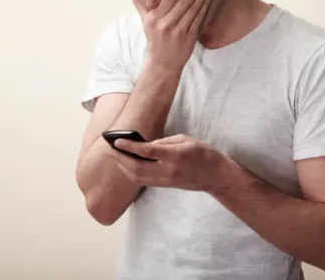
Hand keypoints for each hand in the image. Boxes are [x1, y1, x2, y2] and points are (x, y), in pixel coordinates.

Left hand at [110, 134, 231, 192]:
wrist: (214, 176)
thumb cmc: (203, 154)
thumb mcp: (186, 140)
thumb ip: (165, 142)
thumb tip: (146, 145)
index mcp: (175, 156)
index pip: (147, 152)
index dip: (130, 147)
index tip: (117, 141)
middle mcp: (168, 171)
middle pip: (137, 168)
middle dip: (121, 159)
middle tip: (110, 149)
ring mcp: (166, 180)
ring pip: (137, 177)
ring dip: (123, 167)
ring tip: (115, 156)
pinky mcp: (164, 185)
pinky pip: (143, 180)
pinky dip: (132, 173)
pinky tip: (127, 165)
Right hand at [129, 0, 212, 71]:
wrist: (162, 63)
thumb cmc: (155, 40)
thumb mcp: (145, 22)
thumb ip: (141, 3)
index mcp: (153, 19)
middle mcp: (165, 25)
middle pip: (183, 3)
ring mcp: (177, 32)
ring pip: (193, 10)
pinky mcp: (188, 39)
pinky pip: (198, 20)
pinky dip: (204, 8)